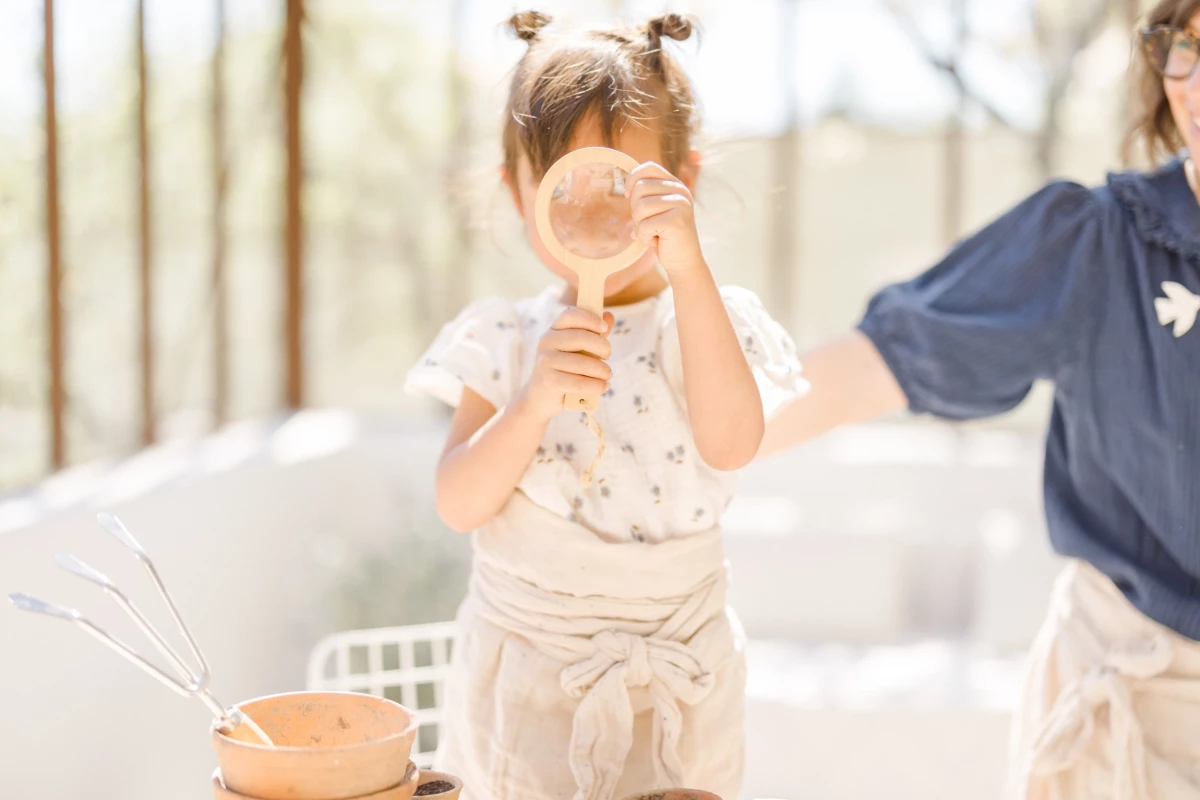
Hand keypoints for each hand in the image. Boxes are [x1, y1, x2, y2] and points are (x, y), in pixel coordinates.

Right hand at [514, 307, 614, 421]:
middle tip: (608, 356)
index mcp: (553, 330)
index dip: (590, 318)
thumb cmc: (563, 370)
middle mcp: (546, 342)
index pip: (570, 315)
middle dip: (602, 347)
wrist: (539, 398)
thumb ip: (593, 334)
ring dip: (602, 371)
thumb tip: (609, 316)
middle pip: (581, 338)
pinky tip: (603, 386)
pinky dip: (596, 385)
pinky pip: (580, 382)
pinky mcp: (550, 380)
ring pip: (583, 363)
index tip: (605, 329)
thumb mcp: (576, 350)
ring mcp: (546, 361)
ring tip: (608, 375)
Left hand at [626, 161, 704, 276]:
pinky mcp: (677, 220)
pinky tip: (656, 241)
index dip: (632, 180)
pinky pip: (645, 225)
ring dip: (640, 225)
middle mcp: (680, 191)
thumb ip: (646, 196)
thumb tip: (626, 186)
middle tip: (647, 224)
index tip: (628, 196)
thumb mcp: (656, 211)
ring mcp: (681, 204)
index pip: (648, 167)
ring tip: (653, 233)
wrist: (684, 262)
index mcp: (675, 184)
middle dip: (635, 210)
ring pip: (640, 207)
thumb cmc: (665, 236)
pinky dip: (645, 237)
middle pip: (640, 188)